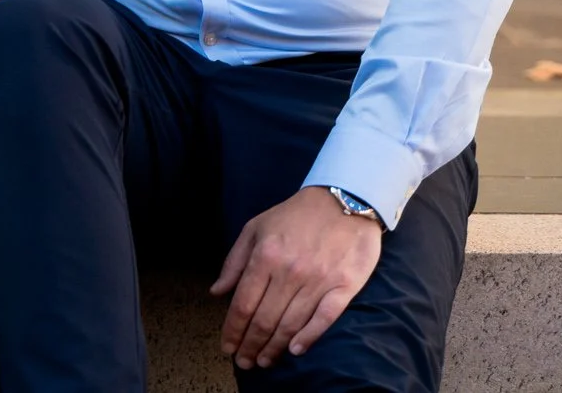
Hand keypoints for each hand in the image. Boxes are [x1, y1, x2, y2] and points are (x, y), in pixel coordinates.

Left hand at [210, 186, 381, 370]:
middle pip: (264, 319)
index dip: (233, 330)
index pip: (243, 304)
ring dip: (274, 347)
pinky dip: (308, 337)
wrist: (344, 199)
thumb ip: (234, 261)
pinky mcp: (344, 286)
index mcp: (265, 256)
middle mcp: (289, 271)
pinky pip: (324, 319)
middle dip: (250, 344)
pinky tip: (296, 350)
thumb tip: (217, 292)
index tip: (227, 347)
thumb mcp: (255, 228)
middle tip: (244, 362)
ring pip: (291, 324)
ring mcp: (318, 280)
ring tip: (264, 361)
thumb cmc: (294, 216)